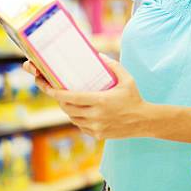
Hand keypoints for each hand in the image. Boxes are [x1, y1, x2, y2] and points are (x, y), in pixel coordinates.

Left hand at [22, 55, 151, 139]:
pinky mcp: (98, 135)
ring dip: (68, 110)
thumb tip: (99, 55)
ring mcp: (96, 127)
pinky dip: (78, 119)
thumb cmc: (134, 98)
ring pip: (73, 118)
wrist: (144, 121)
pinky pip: (81, 126)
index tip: (47, 87)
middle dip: (59, 100)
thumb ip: (113, 66)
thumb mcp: (127, 79)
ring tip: (68, 101)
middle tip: (56, 92)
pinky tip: (81, 112)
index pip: (71, 97)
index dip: (56, 93)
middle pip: (68, 108)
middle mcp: (96, 115)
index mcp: (100, 100)